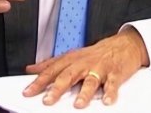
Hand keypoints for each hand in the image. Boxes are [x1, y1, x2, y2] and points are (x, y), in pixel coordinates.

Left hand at [23, 27, 148, 108]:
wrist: (123, 44)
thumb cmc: (95, 53)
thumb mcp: (72, 56)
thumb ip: (51, 64)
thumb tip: (31, 69)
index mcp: (72, 59)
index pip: (52, 70)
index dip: (39, 81)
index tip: (28, 92)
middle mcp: (84, 63)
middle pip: (68, 75)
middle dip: (57, 88)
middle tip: (47, 100)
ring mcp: (100, 68)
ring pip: (91, 80)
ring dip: (84, 93)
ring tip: (78, 105)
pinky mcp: (115, 73)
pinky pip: (113, 83)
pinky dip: (110, 92)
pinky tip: (107, 101)